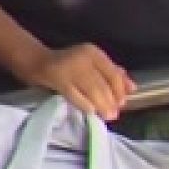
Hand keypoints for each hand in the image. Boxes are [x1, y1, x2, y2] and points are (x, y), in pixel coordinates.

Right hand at [17, 44, 133, 119]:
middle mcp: (82, 58)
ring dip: (100, 106)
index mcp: (93, 52)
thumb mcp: (91, 63)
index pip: (113, 74)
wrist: (37, 61)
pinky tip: (90, 112)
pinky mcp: (58, 79)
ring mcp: (70, 68)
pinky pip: (76, 96)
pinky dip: (85, 105)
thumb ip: (112, 73)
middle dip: (110, 102)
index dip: (119, 90)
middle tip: (113, 114)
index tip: (122, 103)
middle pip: (102, 85)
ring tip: (105, 115)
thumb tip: (132, 88)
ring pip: (91, 91)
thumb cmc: (69, 64)